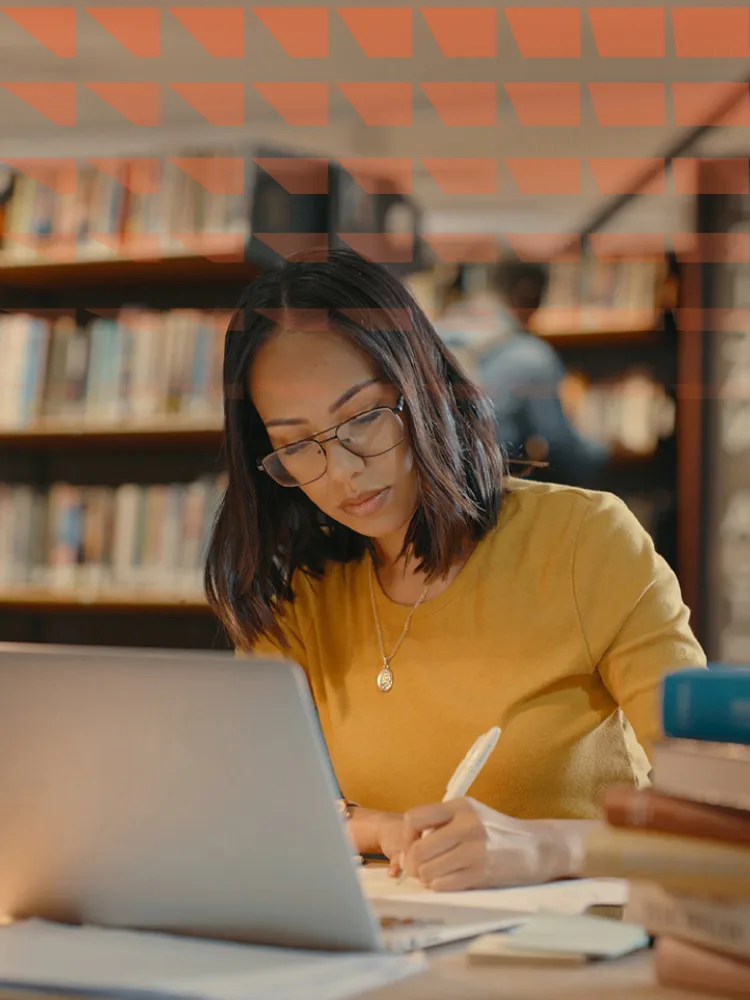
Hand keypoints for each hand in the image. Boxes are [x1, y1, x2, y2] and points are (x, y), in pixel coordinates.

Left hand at [398, 798, 583, 891]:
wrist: (538, 847)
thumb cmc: (499, 832)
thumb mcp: (472, 814)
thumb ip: (442, 824)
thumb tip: (406, 849)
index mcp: (460, 806)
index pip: (413, 819)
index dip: (405, 837)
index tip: (411, 846)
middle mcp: (466, 825)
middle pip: (417, 850)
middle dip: (412, 864)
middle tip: (417, 869)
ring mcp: (474, 850)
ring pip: (428, 870)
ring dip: (426, 877)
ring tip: (435, 874)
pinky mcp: (481, 873)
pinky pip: (443, 884)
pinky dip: (439, 886)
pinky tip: (447, 881)